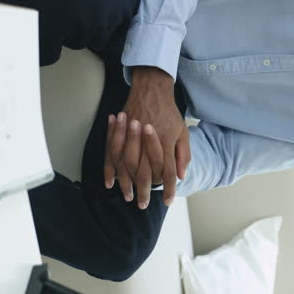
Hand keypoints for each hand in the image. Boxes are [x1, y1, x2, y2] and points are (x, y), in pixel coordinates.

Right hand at [103, 66, 189, 208]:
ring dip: (127, 184)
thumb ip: (183, 155)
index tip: (168, 202)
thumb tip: (181, 176)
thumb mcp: (182, 132)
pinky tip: (110, 182)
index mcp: (166, 143)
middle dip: (144, 191)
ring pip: (127, 166)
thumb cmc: (169, 112)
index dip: (169, 188)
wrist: (152, 89)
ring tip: (127, 196)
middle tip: (142, 205)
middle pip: (145, 172)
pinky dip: (110, 169)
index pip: (168, 171)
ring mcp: (133, 137)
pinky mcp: (121, 132)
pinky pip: (112, 154)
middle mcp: (149, 142)